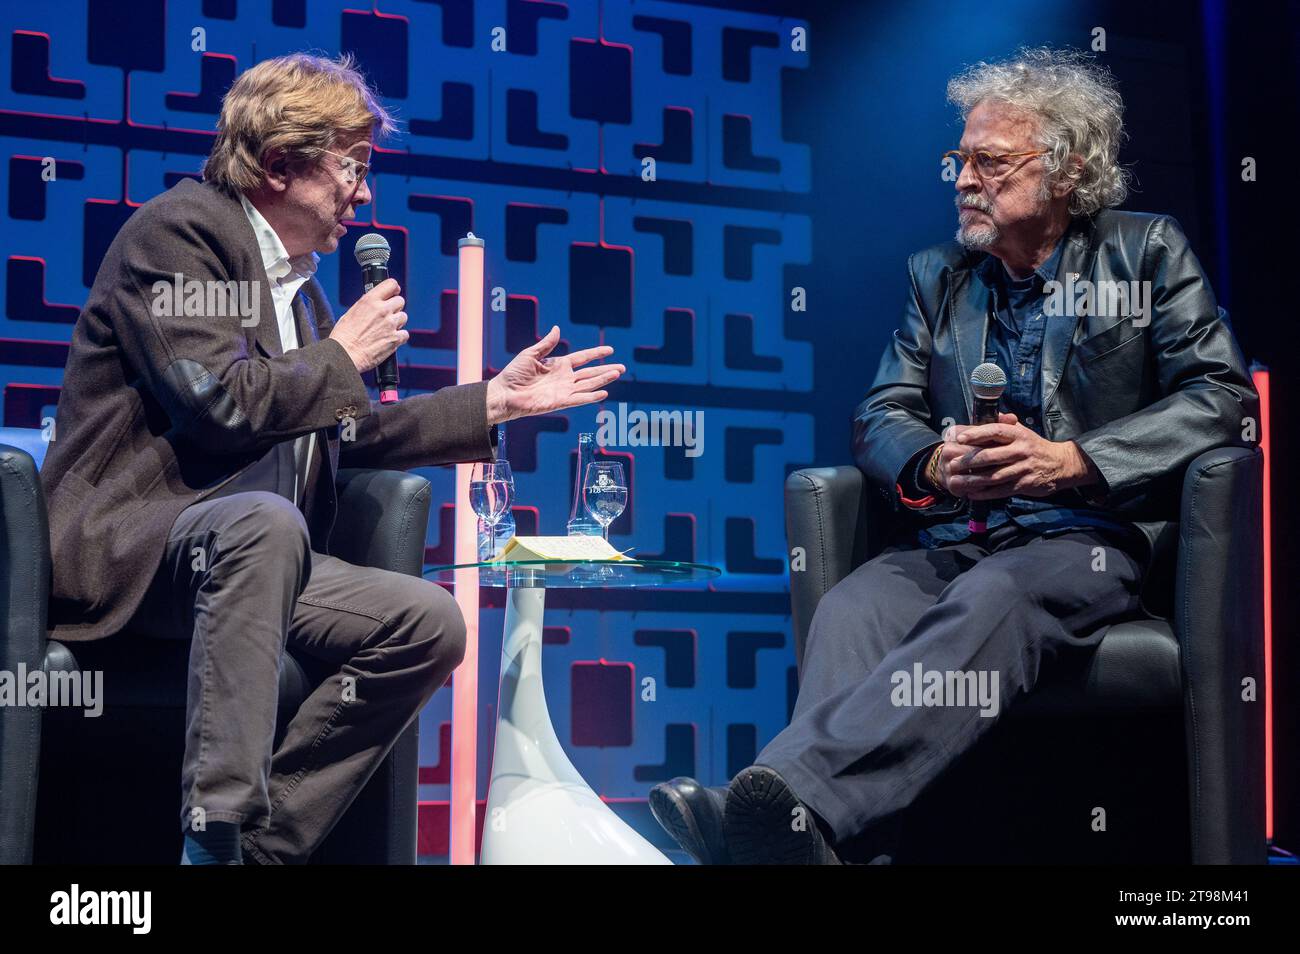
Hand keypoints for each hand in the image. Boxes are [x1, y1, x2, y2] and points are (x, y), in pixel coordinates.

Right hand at [328, 278, 406, 372]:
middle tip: (388, 315)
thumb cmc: (344, 336)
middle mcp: (382, 310)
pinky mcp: (395, 339)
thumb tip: (375, 304)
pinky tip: (389, 339)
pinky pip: (405, 334)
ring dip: (397, 322)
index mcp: (370, 301)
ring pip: (404, 317)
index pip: (391, 284)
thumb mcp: (352, 312)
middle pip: (400, 301)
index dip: (394, 288)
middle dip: (395, 307)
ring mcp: (390, 324)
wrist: (345, 355)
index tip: (394, 292)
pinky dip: (399, 337)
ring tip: (386, 329)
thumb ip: (367, 305)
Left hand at [485, 326, 624, 424]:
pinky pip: (579, 399)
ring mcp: (563, 391)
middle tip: (622, 367)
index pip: (582, 358)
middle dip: (606, 370)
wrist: (504, 394)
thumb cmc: (514, 374)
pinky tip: (604, 392)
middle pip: (590, 373)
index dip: (596, 354)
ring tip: (617, 374)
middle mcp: (564, 378)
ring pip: (588, 385)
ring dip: (603, 380)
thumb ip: (546, 344)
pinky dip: (591, 396)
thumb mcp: (530, 354)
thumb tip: (557, 329)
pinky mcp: (560, 402)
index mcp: (558, 365)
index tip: (610, 350)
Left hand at [940, 414, 1097, 499]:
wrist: (1060, 464)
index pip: (995, 431)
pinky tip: (972, 493)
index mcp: (1017, 434)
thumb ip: (1004, 423)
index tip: (959, 437)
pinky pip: (1001, 490)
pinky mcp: (1025, 484)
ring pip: (993, 475)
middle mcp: (1020, 450)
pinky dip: (985, 493)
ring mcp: (1023, 468)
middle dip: (968, 460)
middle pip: (990, 455)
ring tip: (956, 481)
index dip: (977, 433)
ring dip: (973, 479)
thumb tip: (988, 413)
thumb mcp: (1022, 431)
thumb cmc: (1034, 446)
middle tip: (951, 464)